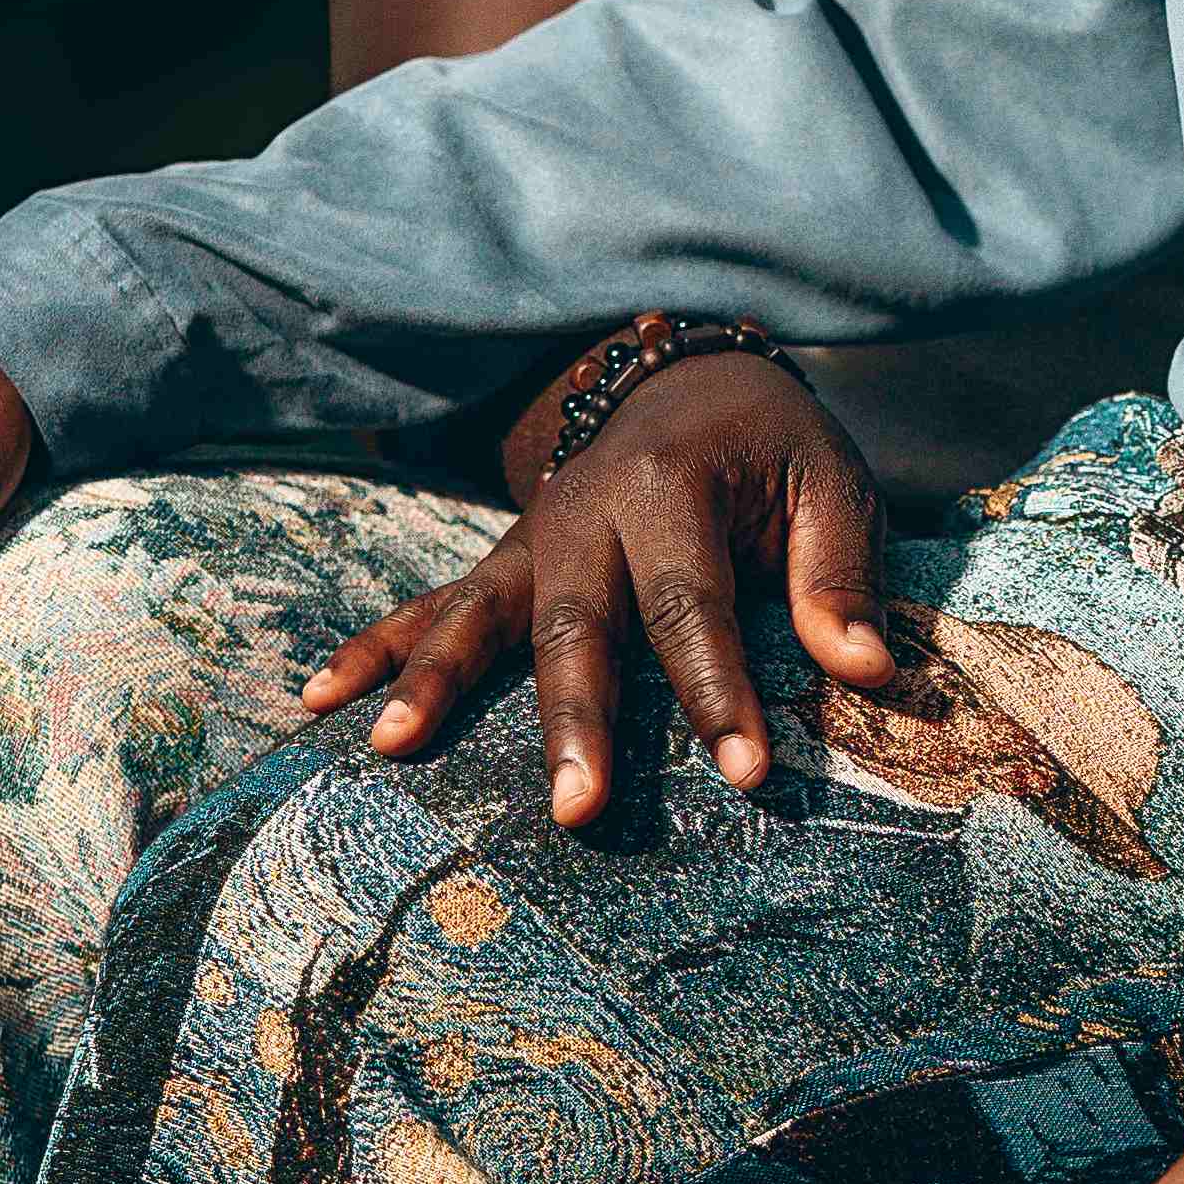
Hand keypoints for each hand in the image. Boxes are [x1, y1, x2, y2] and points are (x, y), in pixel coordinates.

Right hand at [302, 353, 897, 831]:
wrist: (687, 374)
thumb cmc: (771, 446)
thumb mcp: (829, 482)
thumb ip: (840, 574)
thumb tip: (865, 669)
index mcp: (672, 488)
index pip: (694, 604)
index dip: (717, 689)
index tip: (744, 771)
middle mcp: (584, 512)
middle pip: (576, 625)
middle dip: (574, 720)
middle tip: (576, 809)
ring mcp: (531, 538)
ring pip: (479, 619)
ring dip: (434, 685)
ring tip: (389, 750)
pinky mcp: (503, 562)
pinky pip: (431, 607)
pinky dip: (374, 650)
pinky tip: (317, 700)